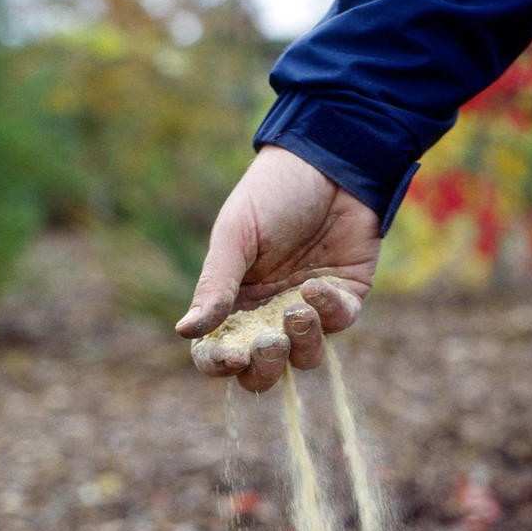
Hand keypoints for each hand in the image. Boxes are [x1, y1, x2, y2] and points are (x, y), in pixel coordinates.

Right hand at [176, 146, 380, 391]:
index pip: (220, 351)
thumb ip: (214, 285)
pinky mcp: (346, 298)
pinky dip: (329, 312)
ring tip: (297, 310)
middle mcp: (270, 314)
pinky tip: (318, 286)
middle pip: (264, 370)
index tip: (232, 356)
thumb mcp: (236, 236)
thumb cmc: (272, 193)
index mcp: (234, 302)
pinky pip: (339, 323)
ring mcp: (310, 311)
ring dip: (301, 342)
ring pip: (306, 357)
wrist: (328, 160)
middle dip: (266, 367)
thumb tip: (185, 332)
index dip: (222, 364)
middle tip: (269, 342)